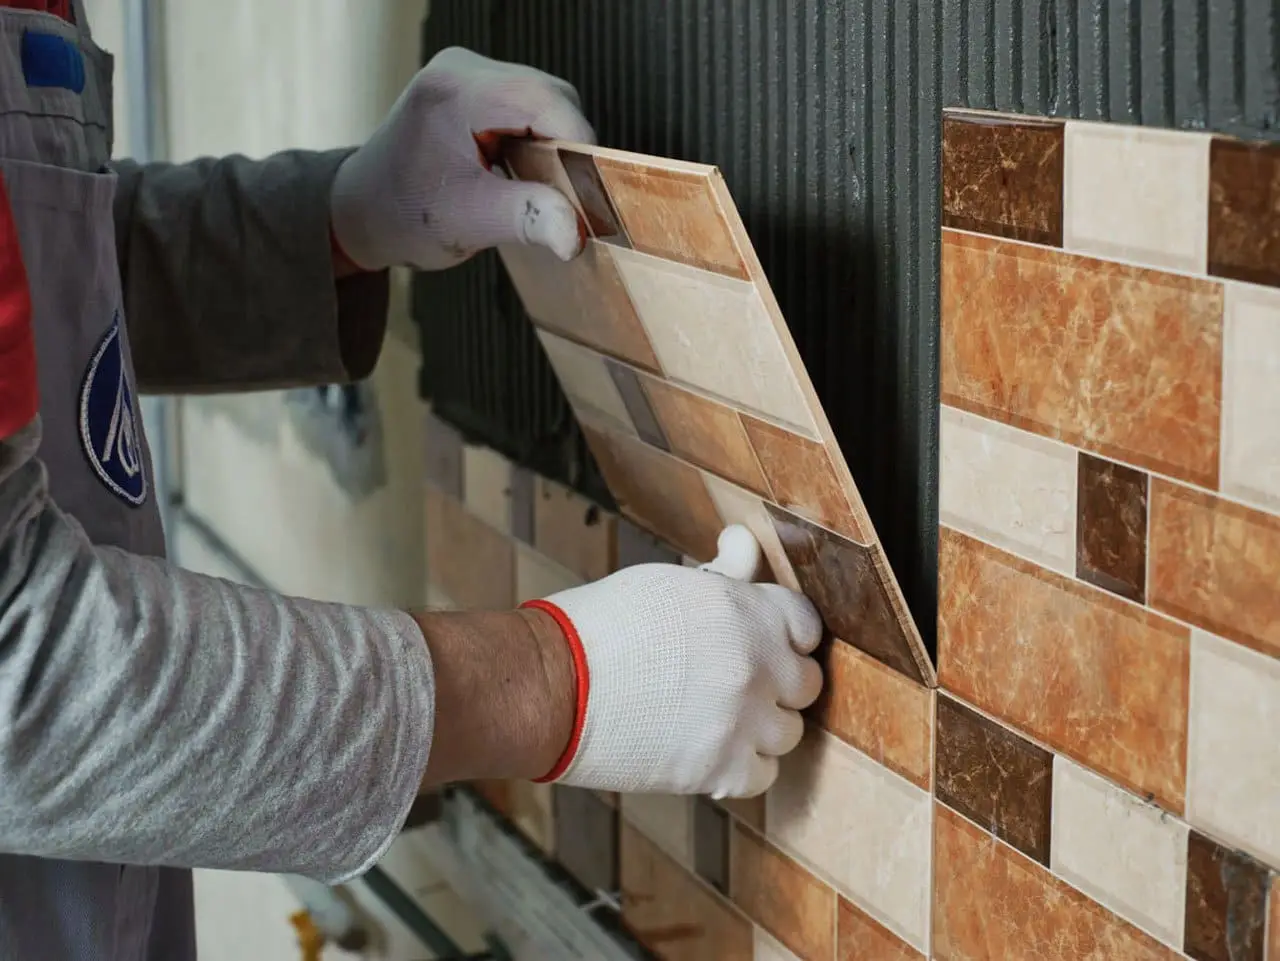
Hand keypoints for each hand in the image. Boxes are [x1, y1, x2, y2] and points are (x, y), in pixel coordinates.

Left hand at [331, 47, 594, 271]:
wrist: (362, 212)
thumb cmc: (402, 216)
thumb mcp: (467, 223)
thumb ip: (525, 219)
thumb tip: (574, 231)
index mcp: (456, 92)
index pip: (547, 102)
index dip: (579, 147)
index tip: (589, 195)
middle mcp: (462, 69)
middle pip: (552, 97)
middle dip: (566, 148)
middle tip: (561, 198)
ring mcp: (467, 74)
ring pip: (546, 100)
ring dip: (553, 145)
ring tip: (536, 188)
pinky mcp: (474, 88)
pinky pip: (529, 105)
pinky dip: (538, 139)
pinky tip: (522, 172)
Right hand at [526, 526, 824, 797]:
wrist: (548, 687)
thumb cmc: (597, 627)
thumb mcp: (664, 585)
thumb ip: (721, 574)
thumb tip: (743, 542)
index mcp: (744, 610)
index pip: (805, 624)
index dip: (786, 635)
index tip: (767, 647)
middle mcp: (755, 664)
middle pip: (806, 684)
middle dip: (777, 684)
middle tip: (737, 686)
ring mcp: (742, 720)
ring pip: (788, 733)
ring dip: (759, 728)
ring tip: (715, 719)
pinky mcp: (721, 769)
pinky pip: (762, 774)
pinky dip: (741, 767)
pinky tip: (708, 750)